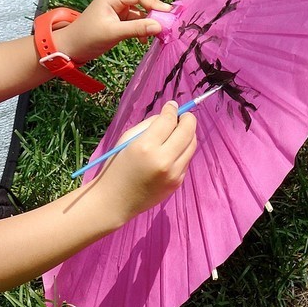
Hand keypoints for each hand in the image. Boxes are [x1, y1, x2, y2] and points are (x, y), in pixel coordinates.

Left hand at [54, 0, 170, 63]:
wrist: (71, 47)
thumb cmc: (87, 38)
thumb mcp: (113, 33)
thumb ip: (136, 28)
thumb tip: (159, 26)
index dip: (155, 3)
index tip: (168, 16)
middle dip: (154, 8)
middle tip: (163, 23)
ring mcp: (119, 7)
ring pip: (142, 8)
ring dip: (150, 19)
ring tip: (157, 35)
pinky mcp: (120, 18)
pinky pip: (138, 18)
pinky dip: (143, 26)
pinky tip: (144, 39)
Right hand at [91, 101, 198, 219]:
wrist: (115, 201)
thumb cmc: (116, 167)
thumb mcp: (127, 140)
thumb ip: (149, 125)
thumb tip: (169, 115)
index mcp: (146, 146)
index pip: (169, 120)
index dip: (172, 109)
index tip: (172, 105)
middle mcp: (163, 159)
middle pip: (188, 131)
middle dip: (187, 118)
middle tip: (182, 116)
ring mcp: (173, 173)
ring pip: (192, 145)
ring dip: (188, 134)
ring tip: (177, 132)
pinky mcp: (178, 182)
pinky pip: (186, 159)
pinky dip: (182, 150)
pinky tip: (171, 151)